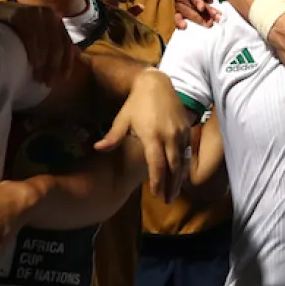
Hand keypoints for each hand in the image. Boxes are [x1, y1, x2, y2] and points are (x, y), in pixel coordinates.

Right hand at [0, 2, 75, 84]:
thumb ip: (53, 46)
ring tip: (39, 77)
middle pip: (57, 43)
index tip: (63, 79)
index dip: (66, 62)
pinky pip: (29, 33)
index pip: (67, 42)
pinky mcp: (19, 12)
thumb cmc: (16, 30)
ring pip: (45, 40)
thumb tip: (73, 61)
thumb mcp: (38, 37)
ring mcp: (34, 12)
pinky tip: (33, 62)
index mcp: (56, 20)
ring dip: (43, 60)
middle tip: (47, 82)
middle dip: (53, 65)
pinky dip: (33, 49)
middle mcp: (49, 14)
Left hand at [95, 70, 190, 202]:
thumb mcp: (122, 119)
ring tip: (174, 193)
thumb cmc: (136, 103)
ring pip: (182, 161)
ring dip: (179, 179)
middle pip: (173, 167)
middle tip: (167, 201)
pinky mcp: (186, 128)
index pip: (157, 164)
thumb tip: (97, 149)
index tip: (156, 195)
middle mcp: (169, 136)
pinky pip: (187, 151)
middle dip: (170, 186)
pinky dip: (184, 165)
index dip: (157, 181)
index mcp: (152, 135)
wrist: (157, 84)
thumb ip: (112, 137)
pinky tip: (181, 175)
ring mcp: (180, 132)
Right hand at [171, 0, 220, 29]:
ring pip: (186, 13)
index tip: (202, 8)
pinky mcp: (177, 12)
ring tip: (209, 23)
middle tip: (214, 19)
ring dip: (198, 19)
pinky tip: (184, 26)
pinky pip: (176, 18)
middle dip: (203, 13)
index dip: (197, 0)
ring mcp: (176, 3)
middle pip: (190, 5)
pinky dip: (179, 23)